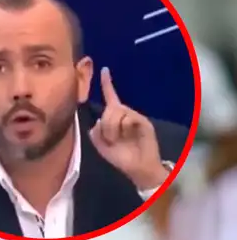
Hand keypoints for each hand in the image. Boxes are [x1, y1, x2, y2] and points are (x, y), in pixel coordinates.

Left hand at [89, 67, 168, 188]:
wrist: (137, 169)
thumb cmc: (120, 156)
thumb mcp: (101, 145)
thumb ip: (95, 131)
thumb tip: (99, 120)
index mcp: (114, 118)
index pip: (110, 97)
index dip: (107, 84)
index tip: (104, 70)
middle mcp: (125, 114)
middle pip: (109, 109)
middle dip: (105, 125)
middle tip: (110, 139)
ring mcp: (135, 117)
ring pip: (117, 112)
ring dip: (112, 128)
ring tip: (118, 139)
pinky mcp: (144, 122)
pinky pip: (128, 118)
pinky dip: (123, 128)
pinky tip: (128, 137)